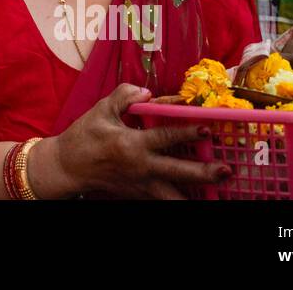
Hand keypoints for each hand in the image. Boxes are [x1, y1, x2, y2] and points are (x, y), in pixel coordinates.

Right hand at [29, 85, 229, 198]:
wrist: (67, 168)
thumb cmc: (83, 137)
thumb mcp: (101, 110)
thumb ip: (125, 96)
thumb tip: (148, 92)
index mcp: (131, 144)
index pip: (165, 137)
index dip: (187, 131)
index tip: (206, 126)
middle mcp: (140, 168)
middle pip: (178, 173)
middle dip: (204, 173)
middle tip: (226, 170)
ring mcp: (141, 185)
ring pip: (174, 196)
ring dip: (197, 195)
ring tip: (219, 192)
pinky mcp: (139, 194)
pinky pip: (164, 199)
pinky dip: (180, 198)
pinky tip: (198, 197)